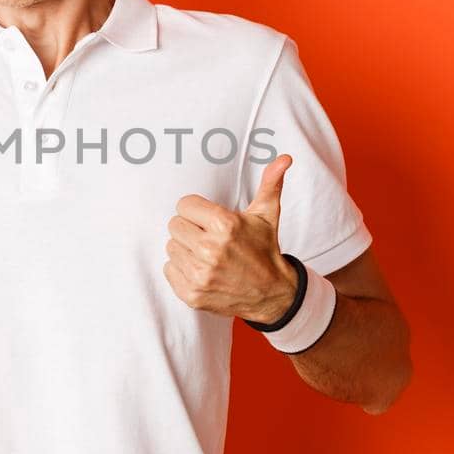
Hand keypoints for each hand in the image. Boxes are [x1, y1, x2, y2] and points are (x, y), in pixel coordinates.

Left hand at [163, 153, 298, 322]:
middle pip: (175, 225)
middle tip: (208, 237)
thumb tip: (284, 158)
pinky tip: (201, 270)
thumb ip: (270, 184)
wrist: (273, 294)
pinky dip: (181, 270)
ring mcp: (200, 274)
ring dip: (185, 249)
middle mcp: (210, 250)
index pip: (184, 204)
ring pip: (171, 247)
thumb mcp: (266, 215)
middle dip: (190, 229)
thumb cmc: (264, 250)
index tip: (208, 220)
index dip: (196, 211)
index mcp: (225, 225)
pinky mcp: (192, 294)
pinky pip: (168, 269)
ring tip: (206, 255)